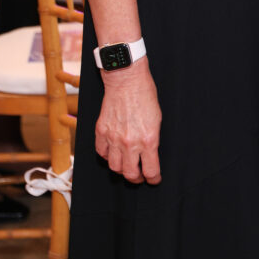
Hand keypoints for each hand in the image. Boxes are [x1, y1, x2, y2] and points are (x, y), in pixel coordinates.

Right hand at [95, 58, 161, 183]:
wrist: (127, 79)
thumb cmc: (145, 95)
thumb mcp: (157, 119)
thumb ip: (152, 139)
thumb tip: (149, 154)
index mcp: (149, 139)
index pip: (151, 170)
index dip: (153, 178)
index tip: (154, 179)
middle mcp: (130, 142)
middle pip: (130, 174)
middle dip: (138, 179)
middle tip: (140, 176)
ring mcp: (114, 138)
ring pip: (114, 167)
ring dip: (121, 169)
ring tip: (126, 165)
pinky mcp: (101, 131)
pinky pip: (102, 153)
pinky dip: (107, 156)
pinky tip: (113, 152)